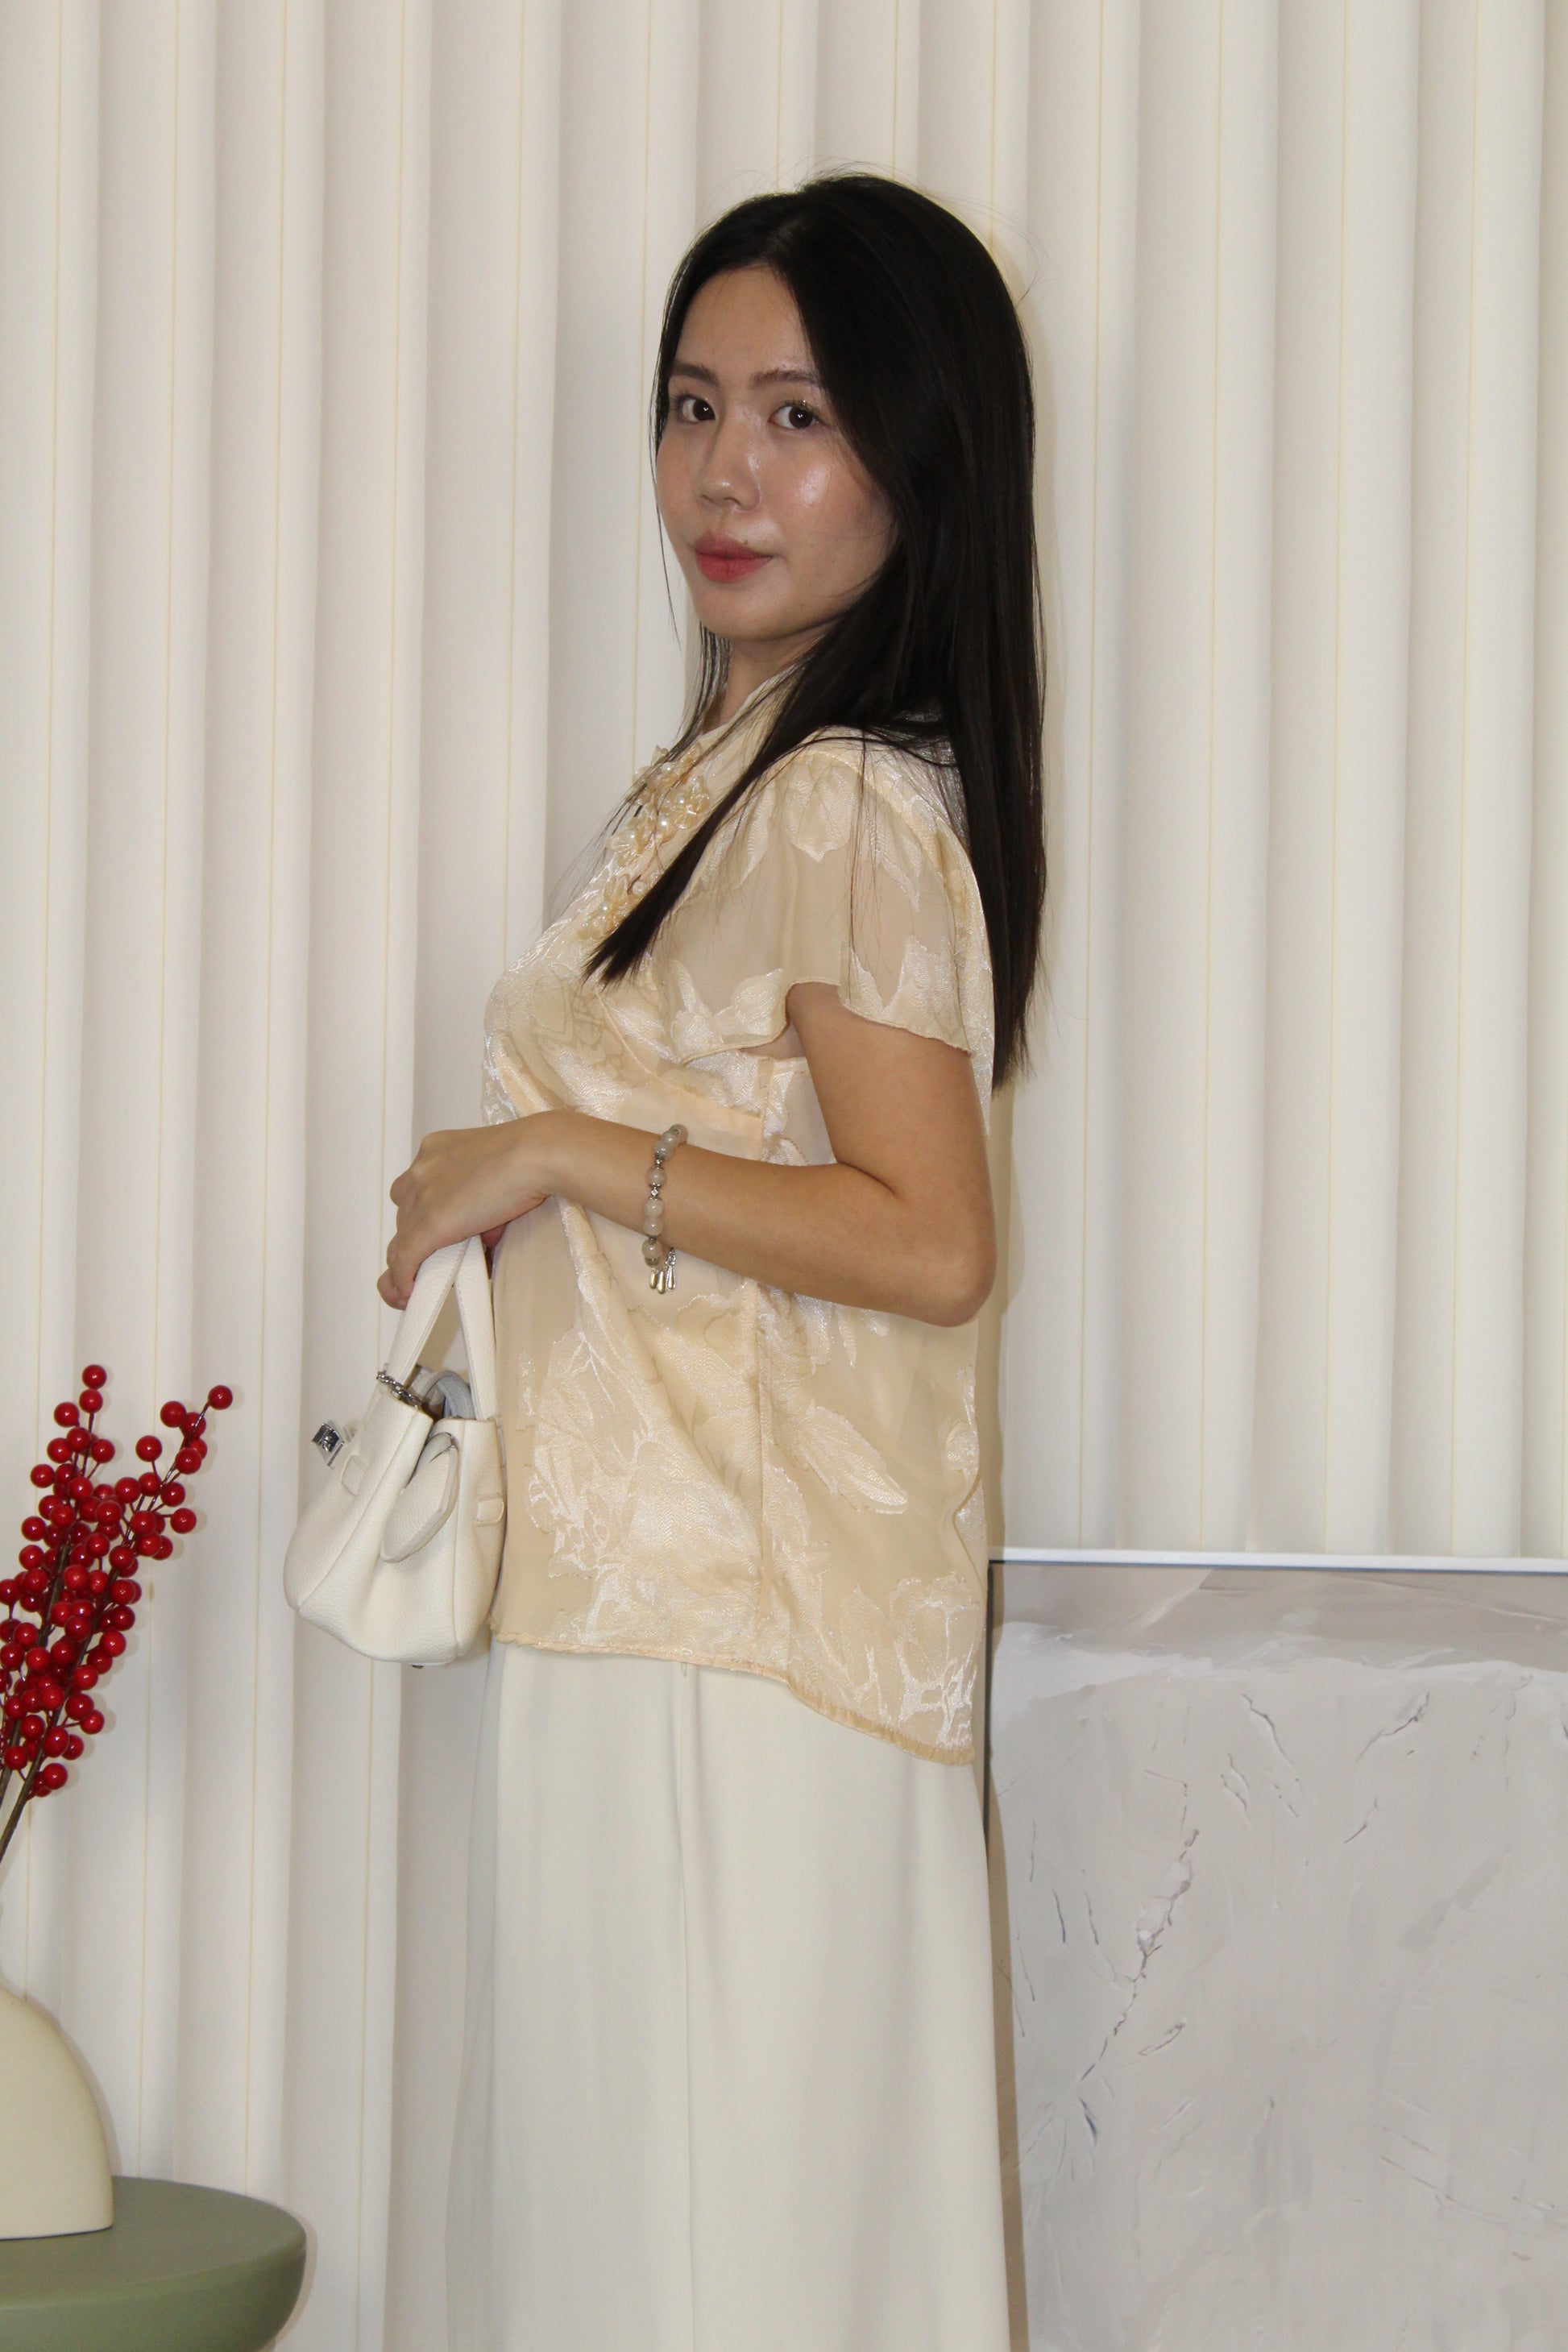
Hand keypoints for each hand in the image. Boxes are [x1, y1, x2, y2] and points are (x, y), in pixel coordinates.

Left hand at [379, 1120, 551, 1308]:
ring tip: (418, 1281)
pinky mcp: (428, 1225)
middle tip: (438, 1258)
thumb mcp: (496, 1173)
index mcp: (436, 1149)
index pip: (416, 1187)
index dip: (423, 1213)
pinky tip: (407, 1293)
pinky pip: (405, 1259)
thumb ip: (481, 1201)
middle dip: (419, 1237)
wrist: (536, 1156)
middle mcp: (421, 1170)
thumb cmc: (530, 1156)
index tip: (436, 1231)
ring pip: (401, 1238)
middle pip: (406, 1214)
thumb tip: (484, 1233)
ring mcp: (421, 1198)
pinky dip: (403, 1278)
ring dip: (409, 1261)